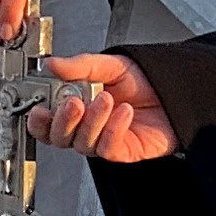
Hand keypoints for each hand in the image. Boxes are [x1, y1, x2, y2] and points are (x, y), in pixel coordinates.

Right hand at [25, 54, 179, 162]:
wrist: (176, 89)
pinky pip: (108, 148)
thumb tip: (52, 64)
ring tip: (107, 99)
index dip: (39, 120)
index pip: (47, 122)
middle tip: (74, 102)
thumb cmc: (145, 79)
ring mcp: (102, 140)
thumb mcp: (110, 65)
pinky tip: (124, 112)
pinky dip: (113, 129)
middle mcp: (86, 126)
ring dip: (92, 121)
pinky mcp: (122, 151)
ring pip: (82, 143)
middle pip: (59, 138)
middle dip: (63, 121)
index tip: (39, 109)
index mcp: (76, 106)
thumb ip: (80, 66)